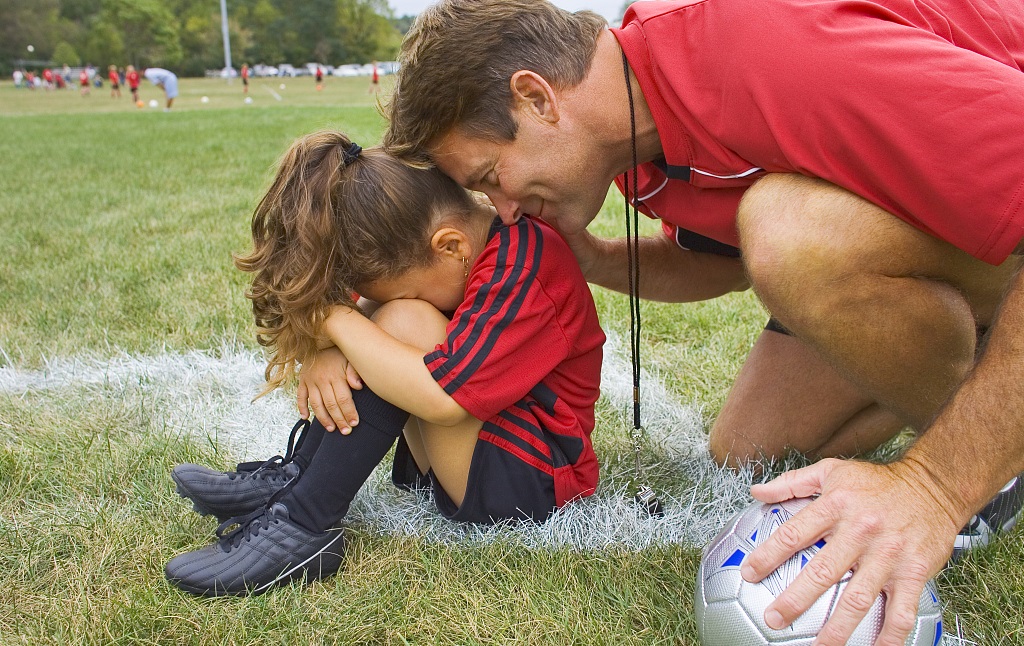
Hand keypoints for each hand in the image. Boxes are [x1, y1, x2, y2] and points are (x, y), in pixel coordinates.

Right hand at [296, 346, 362, 432]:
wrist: (320, 338)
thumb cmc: (339, 351)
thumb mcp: (350, 358)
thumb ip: (355, 372)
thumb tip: (358, 386)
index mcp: (335, 375)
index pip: (343, 399)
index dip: (349, 413)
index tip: (354, 423)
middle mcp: (321, 379)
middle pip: (330, 405)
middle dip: (339, 420)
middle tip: (345, 432)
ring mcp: (310, 380)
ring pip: (316, 404)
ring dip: (323, 419)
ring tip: (331, 428)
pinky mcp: (302, 380)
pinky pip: (300, 396)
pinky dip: (302, 408)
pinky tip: (305, 418)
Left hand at [741, 458, 962, 644]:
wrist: (934, 485)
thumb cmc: (878, 482)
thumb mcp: (831, 471)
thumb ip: (792, 483)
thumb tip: (757, 490)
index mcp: (836, 506)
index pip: (793, 534)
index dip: (767, 555)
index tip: (749, 573)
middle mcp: (860, 532)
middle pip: (822, 572)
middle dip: (795, 599)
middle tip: (774, 619)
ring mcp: (888, 555)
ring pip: (858, 598)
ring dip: (837, 628)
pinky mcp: (914, 572)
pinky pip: (901, 610)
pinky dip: (889, 635)